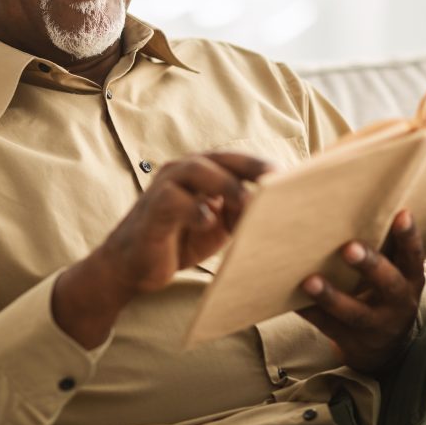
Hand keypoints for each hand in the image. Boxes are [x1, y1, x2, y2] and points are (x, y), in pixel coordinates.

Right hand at [53, 152, 272, 347]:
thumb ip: (239, 212)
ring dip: (226, 185)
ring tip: (248, 203)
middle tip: (278, 180)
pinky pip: (174, 201)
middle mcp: (181, 172)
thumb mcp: (217, 226)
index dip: (262, 165)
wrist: (131, 266)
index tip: (293, 176)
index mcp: (201, 172)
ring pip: (197, 171)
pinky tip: (208, 223)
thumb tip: (275, 208)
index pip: (236, 160)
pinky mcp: (152, 210)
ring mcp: (164, 188)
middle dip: (251, 167)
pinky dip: (194, 210)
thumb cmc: (177, 240)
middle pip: (220, 158)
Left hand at [297, 209, 425, 374]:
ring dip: (331, 296)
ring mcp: (376, 326)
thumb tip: (344, 200)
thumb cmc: (379, 292)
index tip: (401, 213)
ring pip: (354, 312)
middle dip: (370, 265)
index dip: (409, 236)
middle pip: (389, 284)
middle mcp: (399, 303)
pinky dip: (309, 312)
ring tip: (310, 281)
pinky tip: (291, 299)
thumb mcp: (391, 272)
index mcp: (410, 279)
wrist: (381, 348)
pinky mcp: (352, 341)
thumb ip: (379, 246)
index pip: (413, 256)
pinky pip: (327, 327)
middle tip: (348, 247)